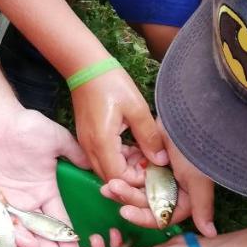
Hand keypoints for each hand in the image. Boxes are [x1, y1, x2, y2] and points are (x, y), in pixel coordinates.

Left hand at [0, 104, 91, 246]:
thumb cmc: (26, 125)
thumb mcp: (58, 140)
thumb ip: (76, 155)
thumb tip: (101, 165)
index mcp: (46, 191)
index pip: (60, 223)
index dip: (69, 244)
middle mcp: (29, 202)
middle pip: (43, 237)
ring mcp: (9, 203)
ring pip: (23, 237)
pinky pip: (0, 225)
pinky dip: (10, 240)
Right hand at [69, 68, 166, 188]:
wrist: (85, 67)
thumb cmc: (111, 83)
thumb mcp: (136, 108)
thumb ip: (149, 137)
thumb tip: (161, 161)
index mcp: (102, 142)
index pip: (119, 178)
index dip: (138, 179)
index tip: (155, 168)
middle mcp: (90, 148)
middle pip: (111, 178)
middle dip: (133, 176)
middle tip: (152, 162)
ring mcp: (85, 144)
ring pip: (106, 169)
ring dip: (126, 167)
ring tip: (145, 151)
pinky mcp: (86, 138)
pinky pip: (102, 158)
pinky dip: (118, 158)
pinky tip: (132, 145)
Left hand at [100, 125, 216, 237]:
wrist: (188, 118)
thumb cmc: (196, 152)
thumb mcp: (198, 181)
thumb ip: (202, 207)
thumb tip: (211, 234)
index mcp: (183, 200)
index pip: (159, 216)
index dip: (141, 217)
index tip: (124, 211)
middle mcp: (170, 191)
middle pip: (143, 202)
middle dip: (127, 197)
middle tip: (109, 188)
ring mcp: (158, 176)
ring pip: (135, 187)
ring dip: (122, 186)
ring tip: (107, 183)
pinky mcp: (149, 162)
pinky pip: (132, 171)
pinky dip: (124, 171)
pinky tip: (111, 169)